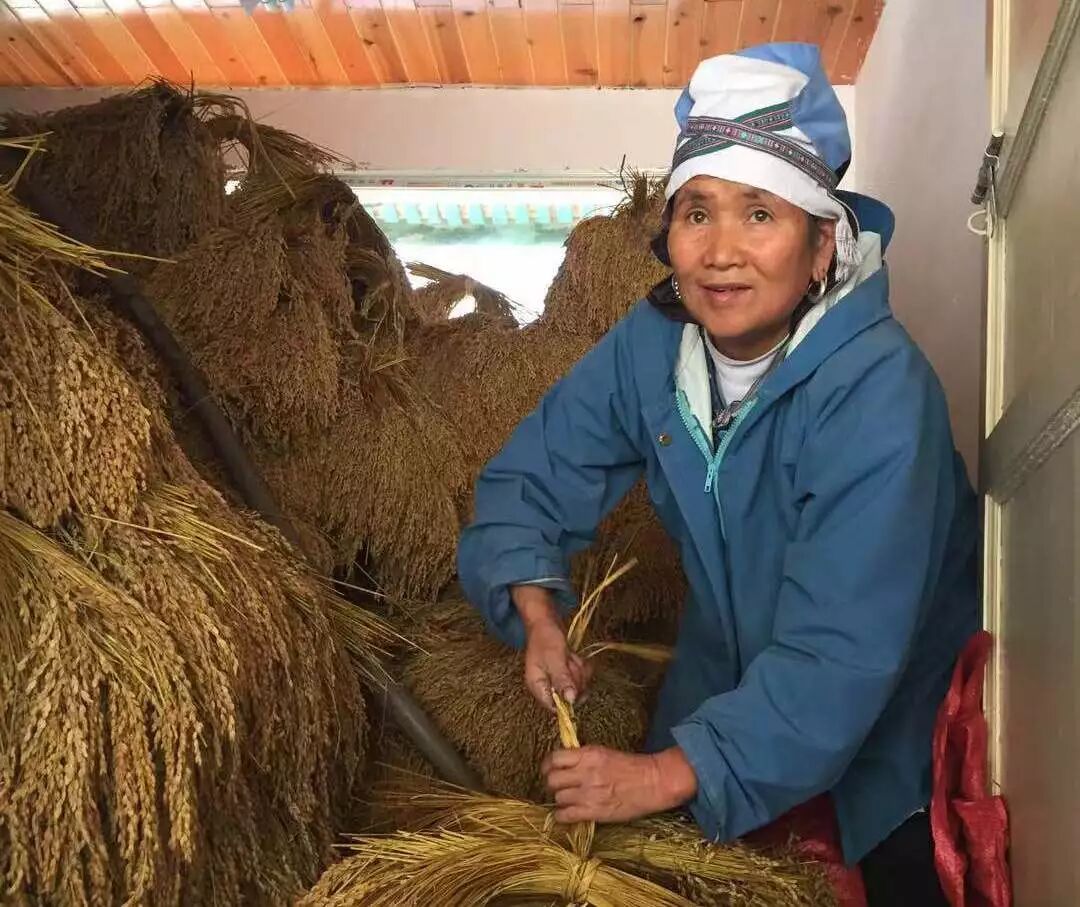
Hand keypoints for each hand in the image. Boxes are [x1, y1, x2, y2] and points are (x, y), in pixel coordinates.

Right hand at [513, 585, 591, 710]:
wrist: (546, 621)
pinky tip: (573, 656)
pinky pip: (581, 678)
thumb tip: (570, 701)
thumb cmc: (545, 637)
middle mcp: (547, 686)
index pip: (554, 707)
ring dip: (578, 670)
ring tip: (569, 656)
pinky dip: (581, 666)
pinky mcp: (567, 674)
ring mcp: (558, 680)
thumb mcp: (554, 658)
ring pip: (578, 686)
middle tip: (569, 662)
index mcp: (538, 686)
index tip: (575, 687)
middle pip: (570, 696)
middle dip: (575, 678)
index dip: (567, 700)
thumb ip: (562, 680)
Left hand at [541, 746, 697, 824]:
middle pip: (552, 780)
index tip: (548, 770)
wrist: (652, 782)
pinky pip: (566, 815)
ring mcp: (589, 793)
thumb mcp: (603, 753)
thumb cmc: (630, 767)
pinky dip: (562, 815)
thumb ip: (582, 758)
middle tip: (558, 787)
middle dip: (552, 784)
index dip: (548, 765)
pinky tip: (567, 814)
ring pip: (558, 797)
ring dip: (560, 799)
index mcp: (588, 755)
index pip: (554, 758)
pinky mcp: (594, 811)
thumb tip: (564, 763)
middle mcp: (585, 773)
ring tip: (567, 800)